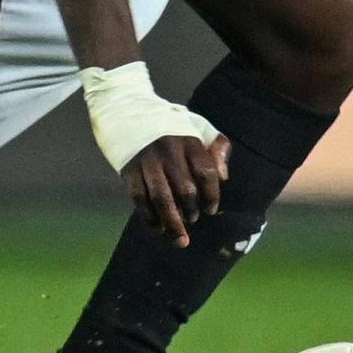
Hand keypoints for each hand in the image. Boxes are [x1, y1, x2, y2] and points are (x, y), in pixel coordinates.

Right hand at [121, 132, 229, 249]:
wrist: (129, 113)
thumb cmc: (172, 127)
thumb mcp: (199, 127)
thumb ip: (218, 149)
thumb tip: (224, 177)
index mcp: (189, 140)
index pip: (206, 172)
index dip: (212, 195)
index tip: (211, 210)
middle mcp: (168, 151)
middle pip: (185, 189)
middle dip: (192, 211)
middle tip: (193, 219)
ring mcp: (147, 161)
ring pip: (162, 199)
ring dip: (172, 223)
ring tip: (180, 239)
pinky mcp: (129, 170)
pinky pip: (140, 199)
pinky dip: (150, 218)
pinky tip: (158, 228)